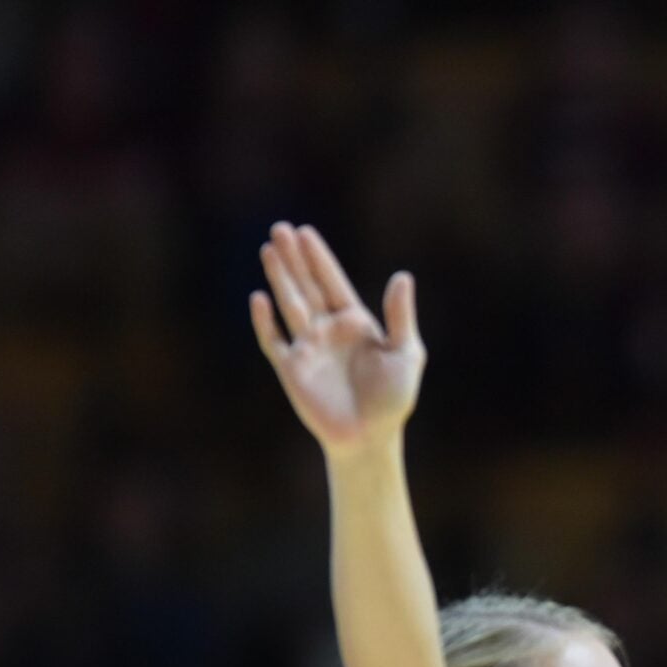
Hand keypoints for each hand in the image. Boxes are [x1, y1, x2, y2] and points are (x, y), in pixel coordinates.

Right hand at [250, 223, 425, 456]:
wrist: (370, 438)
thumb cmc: (393, 399)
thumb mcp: (406, 353)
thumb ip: (401, 317)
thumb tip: (402, 276)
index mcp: (355, 323)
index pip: (333, 283)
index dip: (319, 258)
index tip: (305, 232)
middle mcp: (328, 330)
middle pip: (307, 287)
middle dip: (294, 259)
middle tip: (280, 229)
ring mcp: (308, 348)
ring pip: (289, 305)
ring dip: (280, 278)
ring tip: (269, 249)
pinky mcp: (291, 369)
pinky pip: (273, 341)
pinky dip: (266, 322)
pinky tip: (259, 299)